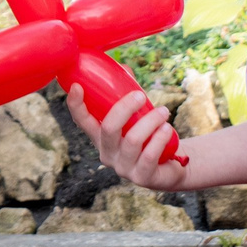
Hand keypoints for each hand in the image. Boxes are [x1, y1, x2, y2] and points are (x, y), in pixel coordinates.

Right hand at [65, 85, 190, 191]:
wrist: (170, 166)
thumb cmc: (149, 136)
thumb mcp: (136, 117)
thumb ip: (129, 95)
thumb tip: (124, 68)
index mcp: (100, 137)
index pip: (82, 121)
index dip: (76, 105)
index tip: (77, 86)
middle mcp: (107, 154)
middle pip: (109, 128)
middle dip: (124, 108)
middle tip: (141, 95)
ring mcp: (123, 168)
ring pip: (132, 140)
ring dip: (150, 121)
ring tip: (164, 111)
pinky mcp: (142, 177)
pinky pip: (149, 155)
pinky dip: (159, 138)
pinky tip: (167, 128)